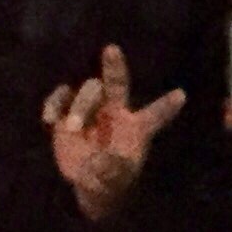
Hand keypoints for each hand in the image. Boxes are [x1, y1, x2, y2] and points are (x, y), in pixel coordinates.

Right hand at [42, 44, 187, 219]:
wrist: (86, 181)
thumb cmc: (110, 180)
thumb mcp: (112, 182)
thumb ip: (111, 172)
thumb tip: (102, 162)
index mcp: (137, 127)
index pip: (155, 114)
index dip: (167, 106)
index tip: (181, 96)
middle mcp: (116, 111)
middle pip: (117, 84)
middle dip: (115, 66)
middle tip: (112, 49)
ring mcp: (91, 109)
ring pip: (88, 91)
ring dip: (80, 107)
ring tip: (73, 130)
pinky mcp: (66, 112)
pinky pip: (60, 98)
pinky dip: (54, 104)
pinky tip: (50, 119)